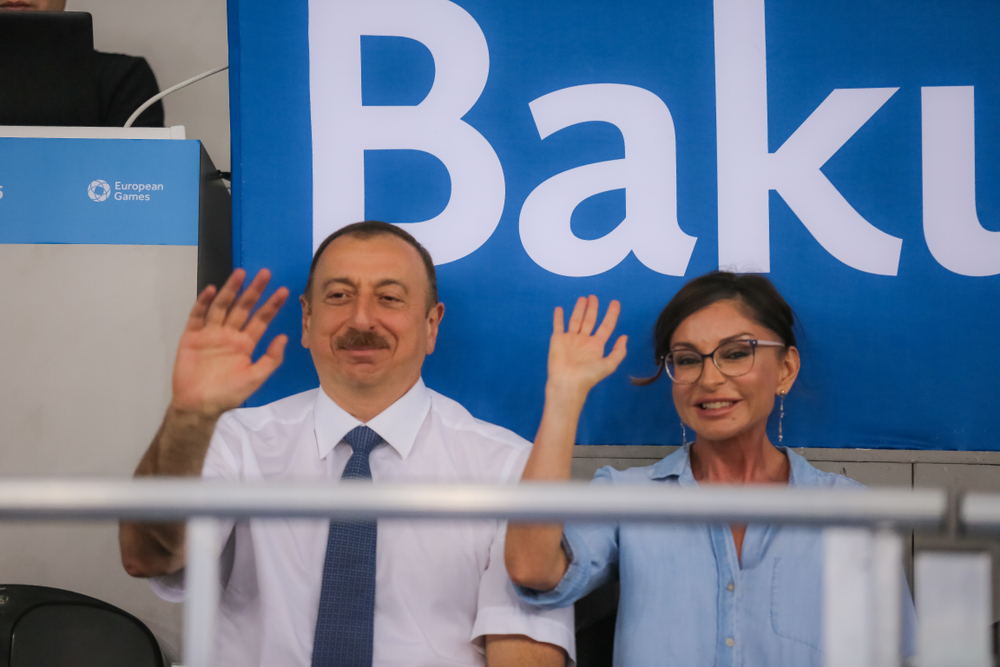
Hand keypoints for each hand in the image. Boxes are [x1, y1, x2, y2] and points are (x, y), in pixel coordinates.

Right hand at [171, 269, 288, 414]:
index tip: (283, 291)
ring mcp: (211, 333)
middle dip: (254, 291)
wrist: (199, 406)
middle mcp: (229, 334)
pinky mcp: (192, 336)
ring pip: (222, 306)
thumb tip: (284, 337)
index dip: (271, 305)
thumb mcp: (255, 378)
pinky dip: (203, 303)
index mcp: (245, 343)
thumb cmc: (228, 394)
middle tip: (265, 273)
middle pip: (243, 308)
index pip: (261, 320)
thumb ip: (271, 358)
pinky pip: (198, 316)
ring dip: (231, 290)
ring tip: (240, 274)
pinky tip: (210, 290)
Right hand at [547, 295, 626, 401]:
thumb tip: (625, 337)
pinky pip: (558, 325)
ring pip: (576, 320)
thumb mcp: (608, 365)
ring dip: (579, 309)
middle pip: (590, 320)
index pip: (606, 326)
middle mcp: (584, 340)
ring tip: (583, 298)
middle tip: (594, 297)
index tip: (615, 303)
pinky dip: (558, 317)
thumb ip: (618, 352)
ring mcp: (571, 339)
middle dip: (593, 308)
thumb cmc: (588, 376)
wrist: (567, 382)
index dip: (611, 314)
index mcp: (597, 345)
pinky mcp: (558, 339)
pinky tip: (560, 309)